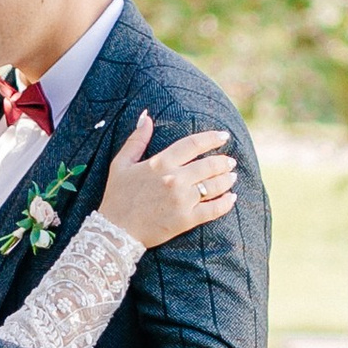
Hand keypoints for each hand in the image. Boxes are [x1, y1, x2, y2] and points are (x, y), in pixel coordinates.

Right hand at [99, 109, 238, 250]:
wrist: (115, 231)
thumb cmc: (117, 197)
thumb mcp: (121, 164)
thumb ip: (136, 139)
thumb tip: (146, 116)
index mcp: (160, 162)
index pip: (193, 144)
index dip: (212, 138)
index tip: (224, 136)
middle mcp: (174, 179)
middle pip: (209, 165)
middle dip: (224, 161)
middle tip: (230, 161)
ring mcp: (182, 200)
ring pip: (214, 186)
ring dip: (227, 179)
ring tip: (232, 176)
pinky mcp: (186, 220)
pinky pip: (213, 210)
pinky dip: (226, 203)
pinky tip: (232, 198)